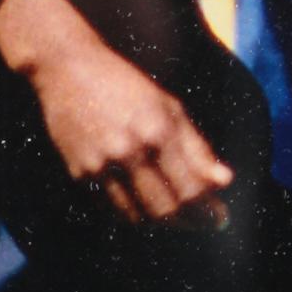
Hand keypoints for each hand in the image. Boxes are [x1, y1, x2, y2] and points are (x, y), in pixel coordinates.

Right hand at [24, 25, 232, 226]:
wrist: (67, 71)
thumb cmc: (125, 85)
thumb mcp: (169, 107)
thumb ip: (197, 148)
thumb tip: (224, 182)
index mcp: (157, 132)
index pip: (189, 191)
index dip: (207, 210)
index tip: (218, 217)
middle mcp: (128, 152)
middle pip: (164, 211)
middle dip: (186, 220)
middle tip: (197, 219)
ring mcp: (100, 165)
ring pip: (136, 217)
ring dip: (157, 218)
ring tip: (169, 206)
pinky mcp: (78, 173)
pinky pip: (110, 208)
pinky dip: (130, 210)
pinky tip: (139, 196)